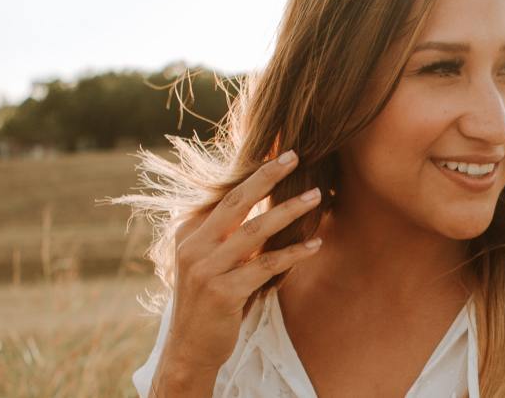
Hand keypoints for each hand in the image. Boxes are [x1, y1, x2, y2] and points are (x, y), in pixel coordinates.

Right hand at [150, 150, 322, 395]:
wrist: (189, 348)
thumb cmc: (206, 302)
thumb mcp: (207, 263)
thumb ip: (225, 237)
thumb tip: (259, 206)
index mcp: (188, 234)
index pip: (224, 197)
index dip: (252, 175)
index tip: (278, 155)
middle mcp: (193, 246)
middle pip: (236, 202)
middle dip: (267, 176)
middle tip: (295, 156)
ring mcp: (207, 269)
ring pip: (255, 231)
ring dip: (289, 211)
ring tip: (316, 196)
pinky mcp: (225, 291)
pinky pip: (266, 265)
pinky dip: (293, 253)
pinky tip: (314, 244)